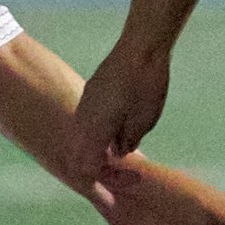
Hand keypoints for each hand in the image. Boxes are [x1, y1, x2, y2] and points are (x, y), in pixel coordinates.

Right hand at [68, 42, 171, 188]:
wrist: (142, 47)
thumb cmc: (146, 84)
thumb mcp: (144, 120)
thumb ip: (128, 141)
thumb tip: (119, 152)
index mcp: (96, 128)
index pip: (86, 166)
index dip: (104, 177)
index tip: (126, 177)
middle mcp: (84, 116)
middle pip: (78, 152)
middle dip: (98, 164)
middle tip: (125, 168)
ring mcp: (86, 101)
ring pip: (81, 134)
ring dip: (97, 146)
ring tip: (123, 147)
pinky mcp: (92, 90)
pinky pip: (87, 118)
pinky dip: (98, 130)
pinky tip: (119, 126)